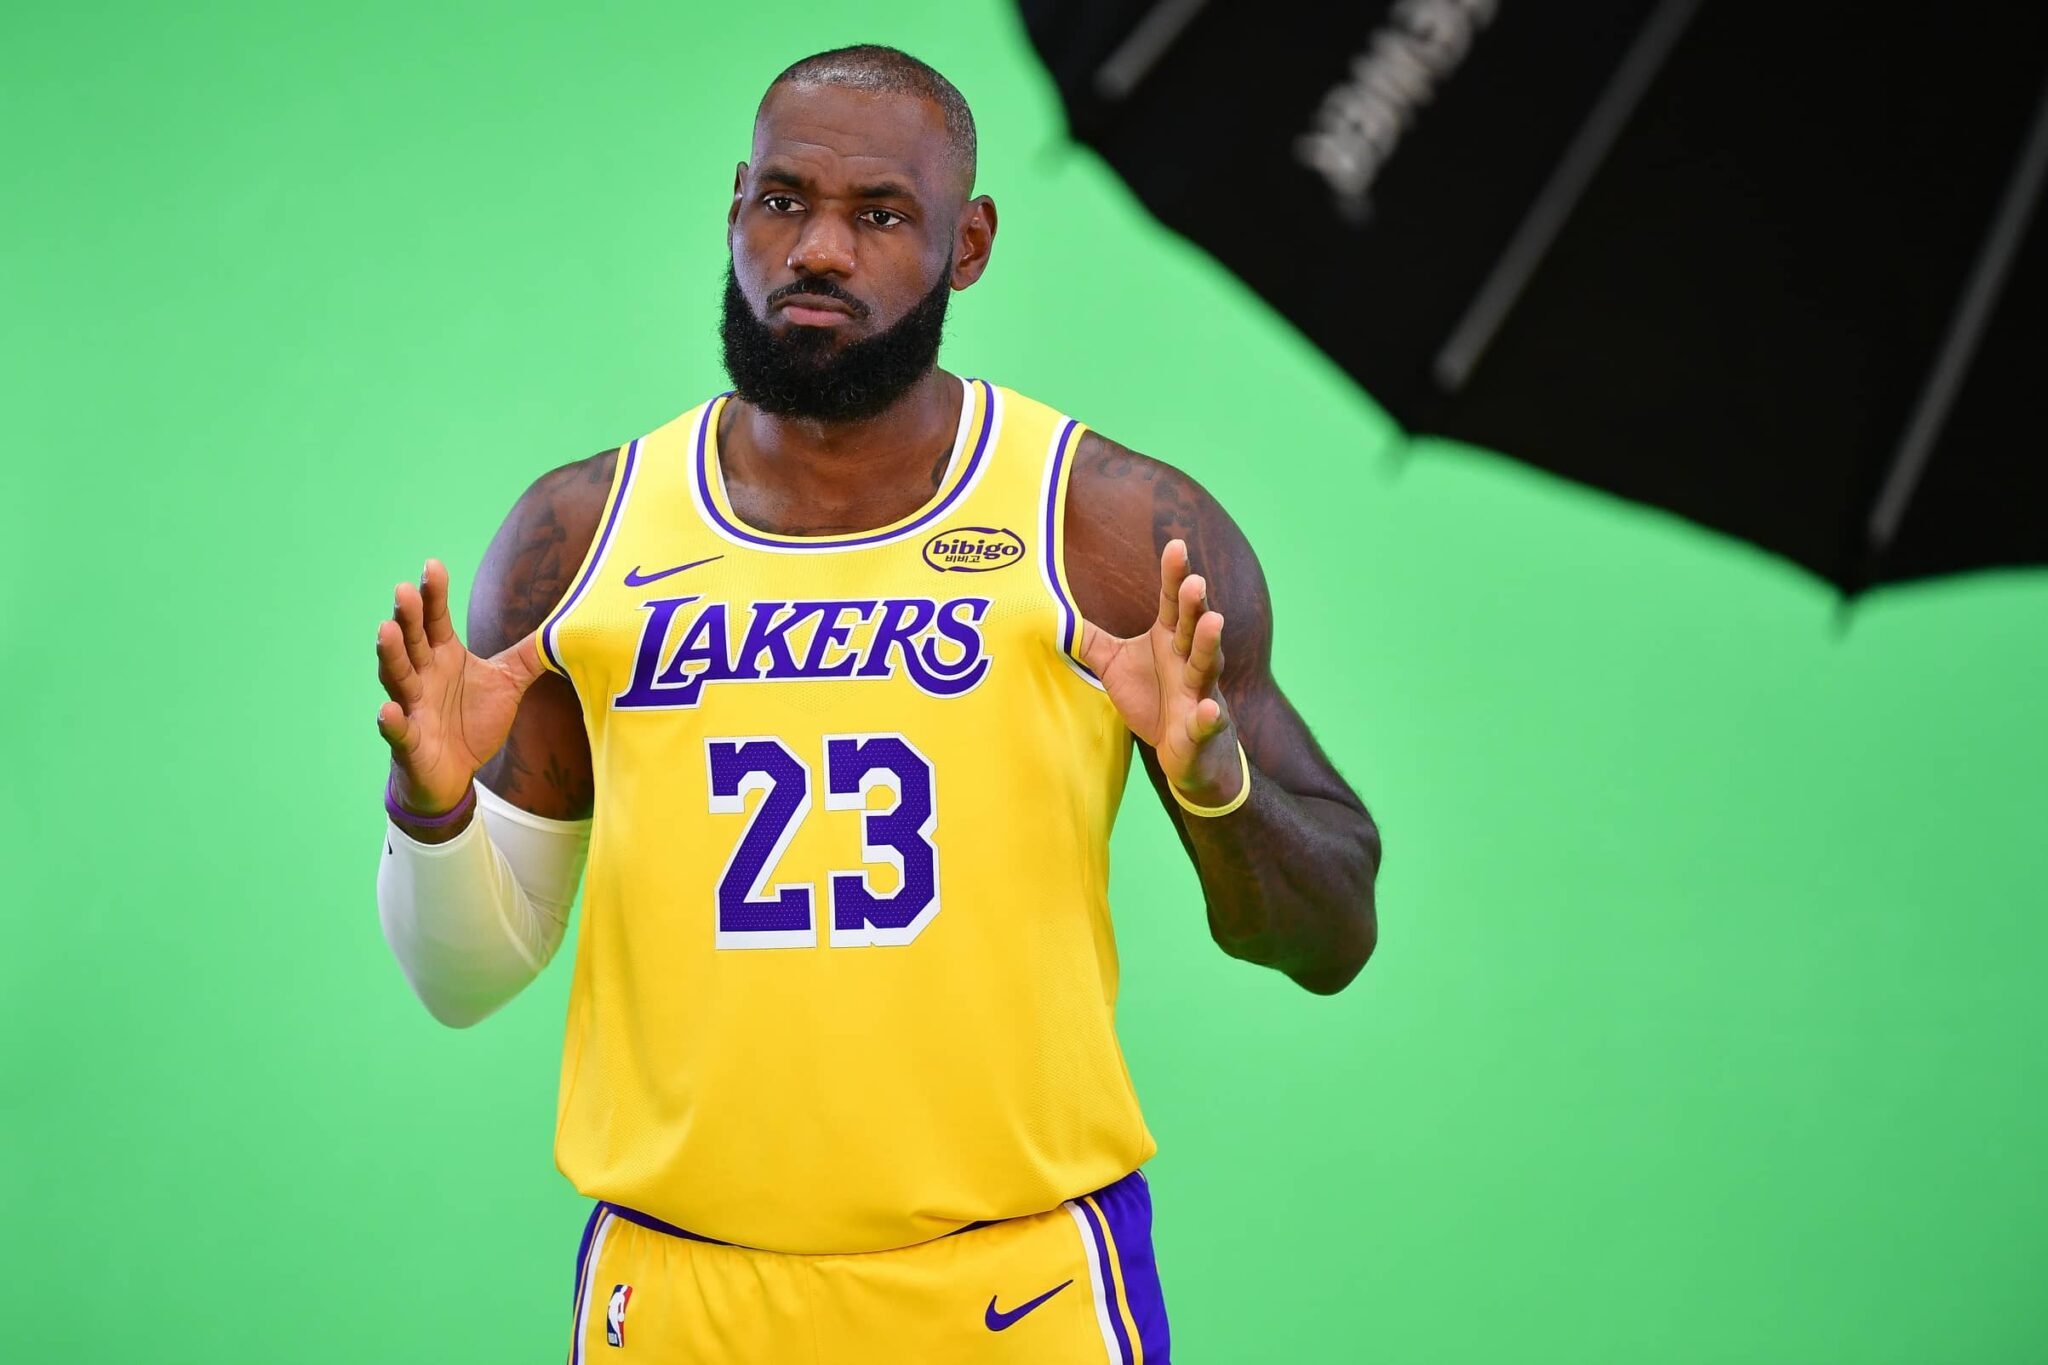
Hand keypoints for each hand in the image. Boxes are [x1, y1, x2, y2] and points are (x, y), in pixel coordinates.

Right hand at [374, 559, 546, 814]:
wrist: (455, 773)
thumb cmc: (473, 721)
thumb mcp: (507, 683)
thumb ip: (528, 655)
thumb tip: (560, 629)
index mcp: (444, 656)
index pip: (436, 619)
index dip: (434, 594)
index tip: (433, 565)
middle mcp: (423, 676)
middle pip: (412, 641)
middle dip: (407, 616)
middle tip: (404, 589)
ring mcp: (412, 707)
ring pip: (397, 677)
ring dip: (390, 655)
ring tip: (385, 630)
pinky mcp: (410, 741)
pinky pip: (398, 730)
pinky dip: (391, 721)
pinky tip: (387, 710)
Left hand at [1078, 539, 1243, 805]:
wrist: (1185, 751)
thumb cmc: (1152, 699)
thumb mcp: (1114, 665)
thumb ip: (1091, 639)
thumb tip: (1056, 614)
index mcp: (1169, 640)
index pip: (1171, 603)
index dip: (1174, 576)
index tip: (1176, 545)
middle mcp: (1187, 660)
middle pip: (1191, 627)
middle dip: (1194, 605)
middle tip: (1196, 581)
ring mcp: (1198, 692)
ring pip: (1206, 665)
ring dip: (1209, 645)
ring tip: (1215, 621)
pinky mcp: (1200, 727)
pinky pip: (1207, 721)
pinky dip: (1209, 716)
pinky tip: (1209, 710)